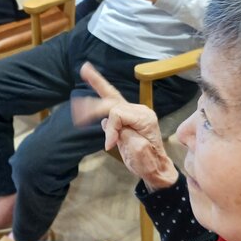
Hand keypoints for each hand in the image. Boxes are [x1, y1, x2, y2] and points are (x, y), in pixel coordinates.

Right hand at [72, 63, 177, 189]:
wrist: (156, 170)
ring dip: (97, 85)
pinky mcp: (126, 119)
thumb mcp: (140, 153)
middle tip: (84, 73)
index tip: (108, 145)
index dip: (110, 128)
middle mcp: (138, 111)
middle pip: (113, 97)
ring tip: (85, 70)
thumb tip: (107, 124)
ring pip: (111, 97)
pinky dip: (98, 97)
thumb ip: (126, 136)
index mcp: (144, 118)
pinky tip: (90, 86)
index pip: (118, 113)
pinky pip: (110, 106)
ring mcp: (132, 114)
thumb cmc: (149, 164)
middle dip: (97, 89)